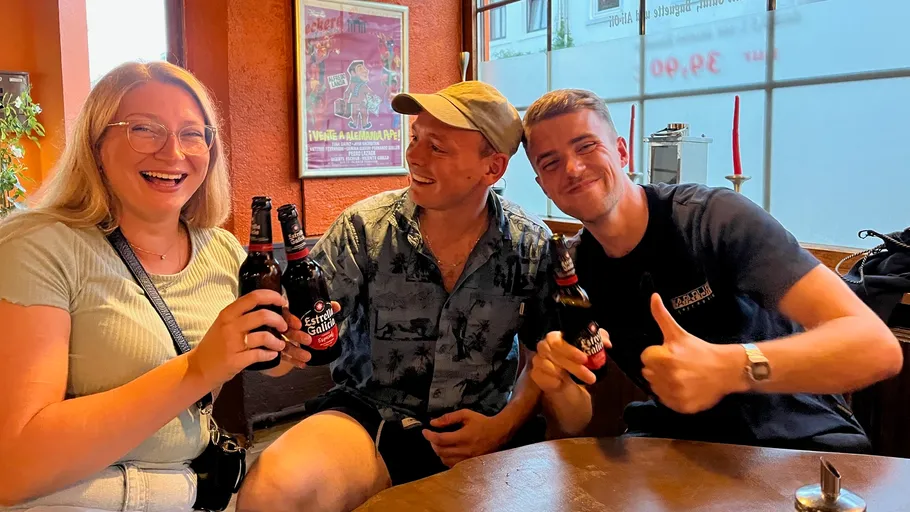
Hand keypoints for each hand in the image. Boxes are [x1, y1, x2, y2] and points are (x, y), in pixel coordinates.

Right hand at [187, 289, 287, 388]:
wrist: (198, 367)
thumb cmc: (214, 345)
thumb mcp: (224, 323)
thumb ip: (242, 314)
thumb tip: (268, 308)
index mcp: (228, 313)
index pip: (254, 297)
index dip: (272, 297)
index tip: (282, 302)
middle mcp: (230, 326)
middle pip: (263, 315)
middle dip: (279, 321)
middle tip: (284, 326)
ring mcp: (232, 343)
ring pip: (264, 336)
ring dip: (277, 341)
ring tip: (280, 345)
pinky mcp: (235, 360)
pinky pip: (260, 354)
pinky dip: (270, 354)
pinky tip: (271, 354)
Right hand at [263, 301, 341, 374]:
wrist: (287, 329)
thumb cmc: (300, 317)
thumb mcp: (310, 311)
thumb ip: (322, 308)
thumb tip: (336, 307)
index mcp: (285, 313)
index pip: (285, 314)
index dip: (291, 319)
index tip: (299, 325)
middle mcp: (278, 325)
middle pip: (285, 330)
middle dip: (297, 336)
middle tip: (308, 341)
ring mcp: (275, 338)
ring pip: (283, 345)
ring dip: (296, 351)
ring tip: (307, 357)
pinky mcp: (276, 349)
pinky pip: (284, 356)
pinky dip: (293, 361)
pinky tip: (302, 364)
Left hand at [422, 409, 509, 466]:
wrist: (498, 433)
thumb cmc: (482, 422)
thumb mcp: (466, 414)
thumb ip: (448, 418)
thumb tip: (433, 423)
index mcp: (463, 437)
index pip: (440, 439)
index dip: (429, 436)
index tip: (425, 431)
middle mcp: (464, 450)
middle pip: (440, 451)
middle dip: (432, 443)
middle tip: (432, 436)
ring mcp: (467, 459)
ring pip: (444, 459)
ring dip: (438, 451)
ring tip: (439, 443)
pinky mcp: (469, 464)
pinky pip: (451, 464)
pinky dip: (445, 458)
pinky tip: (447, 450)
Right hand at [530, 330, 611, 391]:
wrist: (570, 381)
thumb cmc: (578, 361)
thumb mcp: (591, 348)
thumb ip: (599, 340)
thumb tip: (607, 343)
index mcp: (556, 337)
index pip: (557, 339)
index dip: (570, 349)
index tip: (585, 358)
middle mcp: (544, 347)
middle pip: (553, 353)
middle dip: (573, 366)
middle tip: (590, 376)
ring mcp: (538, 360)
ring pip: (548, 366)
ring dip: (566, 374)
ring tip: (580, 382)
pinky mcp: (536, 374)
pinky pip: (540, 376)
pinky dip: (552, 381)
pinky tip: (562, 383)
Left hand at [641, 293, 743, 413]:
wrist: (726, 370)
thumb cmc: (699, 350)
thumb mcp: (678, 333)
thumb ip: (661, 316)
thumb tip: (653, 296)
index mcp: (665, 357)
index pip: (645, 358)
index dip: (656, 354)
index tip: (670, 354)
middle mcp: (669, 377)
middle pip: (647, 373)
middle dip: (658, 368)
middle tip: (675, 365)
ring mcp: (676, 394)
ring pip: (655, 389)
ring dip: (663, 383)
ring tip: (679, 376)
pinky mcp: (682, 407)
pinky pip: (666, 402)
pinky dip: (672, 397)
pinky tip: (683, 388)